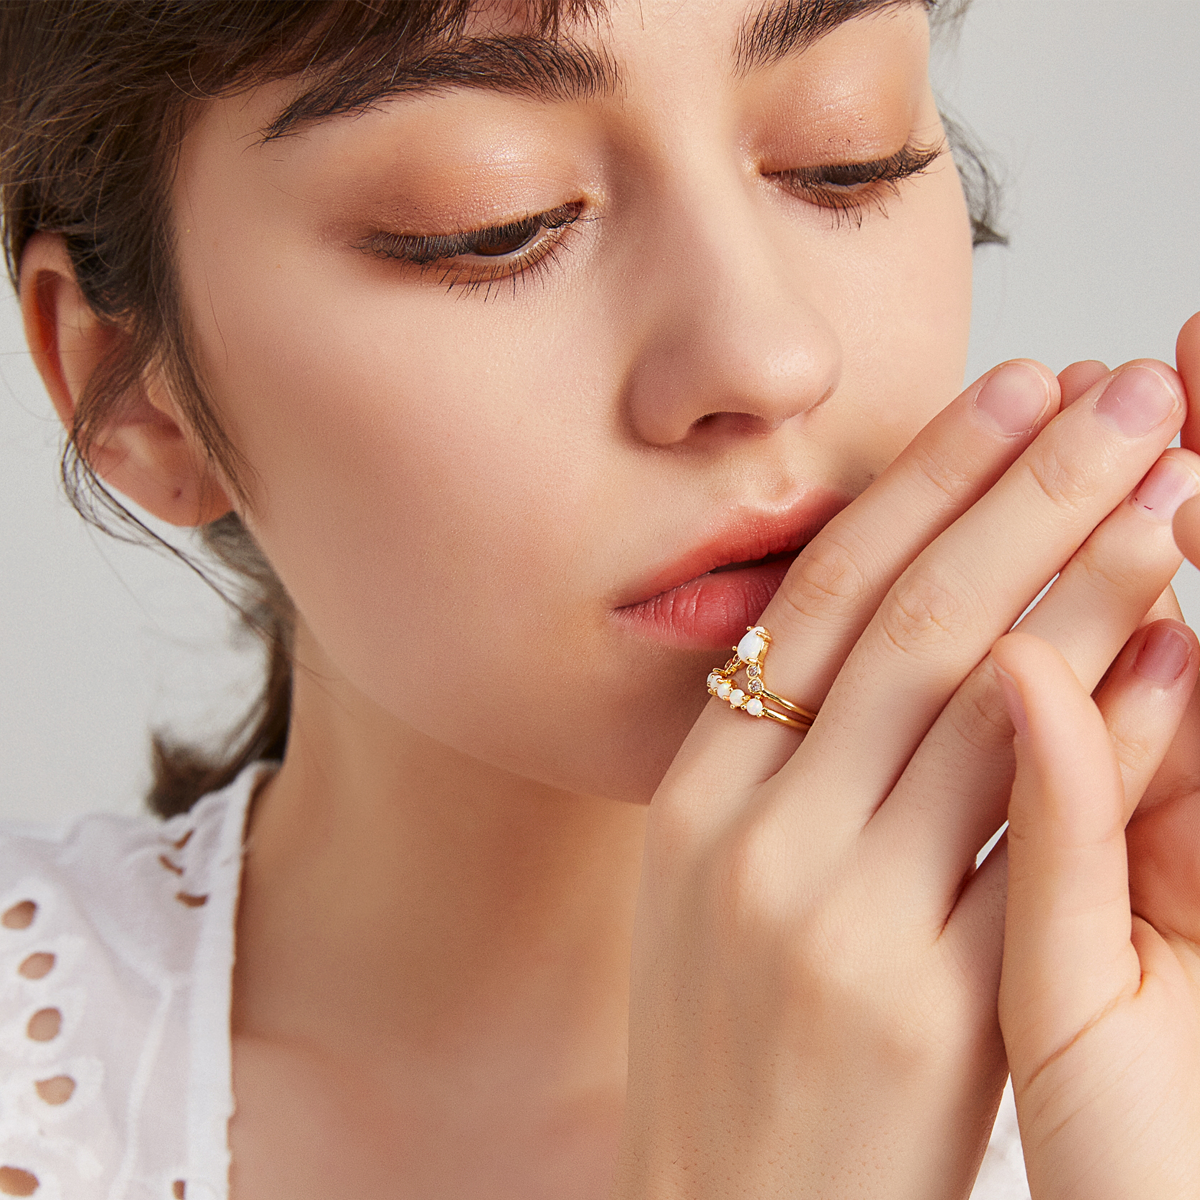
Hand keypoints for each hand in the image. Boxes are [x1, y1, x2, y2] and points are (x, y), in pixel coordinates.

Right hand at [613, 356, 1188, 1198]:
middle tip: (1113, 390)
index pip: (816, 598)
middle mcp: (758, 838)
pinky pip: (1030, 842)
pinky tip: (1172, 650)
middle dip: (1021, 488)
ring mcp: (837, 918)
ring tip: (1162, 476)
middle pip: (905, 623)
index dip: (920, 483)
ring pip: (977, 709)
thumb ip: (774, 763)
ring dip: (1083, 578)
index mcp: (695, 795)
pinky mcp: (928, 1007)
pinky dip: (1108, 735)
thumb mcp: (705, 885)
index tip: (1006, 389)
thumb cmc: (729, 1046)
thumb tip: (875, 635)